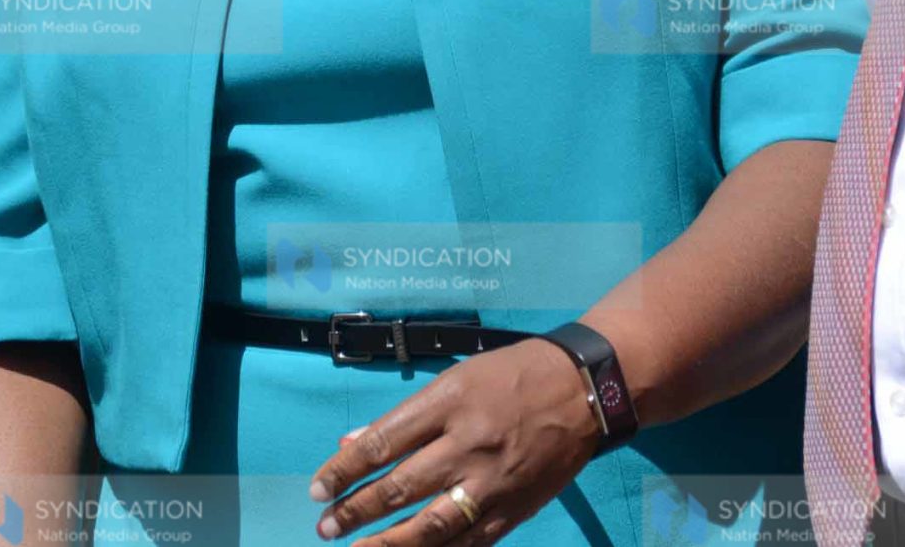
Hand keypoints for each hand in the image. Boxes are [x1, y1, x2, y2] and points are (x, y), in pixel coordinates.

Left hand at [309, 337, 604, 545]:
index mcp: (449, 403)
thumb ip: (404, 417)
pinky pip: (469, 542)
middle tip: (326, 526)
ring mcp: (492, 482)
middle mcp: (468, 444)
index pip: (382, 444)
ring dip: (388, 543)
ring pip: (431, 526)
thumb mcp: (455, 379)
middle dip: (355, 511)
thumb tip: (353, 443)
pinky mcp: (515, 509)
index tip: (318, 489)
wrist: (586, 391)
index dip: (343, 471)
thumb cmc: (513, 375)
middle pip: (399, 488)